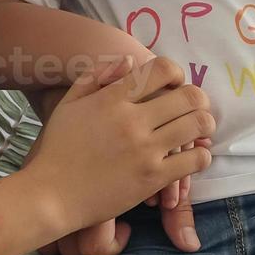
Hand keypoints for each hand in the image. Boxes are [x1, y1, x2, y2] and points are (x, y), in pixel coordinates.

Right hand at [23, 55, 213, 238]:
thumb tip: (129, 60)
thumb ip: (97, 77)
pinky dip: (200, 155)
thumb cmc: (57, 149)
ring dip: (204, 123)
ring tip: (199, 128)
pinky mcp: (153, 177)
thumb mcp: (69, 104)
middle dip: (197, 97)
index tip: (174, 83)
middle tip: (194, 106)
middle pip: (188, 96)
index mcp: (112, 98)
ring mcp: (145, 149)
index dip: (176, 72)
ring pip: (197, 125)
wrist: (51, 195)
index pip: (160, 69)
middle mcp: (132, 120)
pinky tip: (192, 156)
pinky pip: (194, 160)